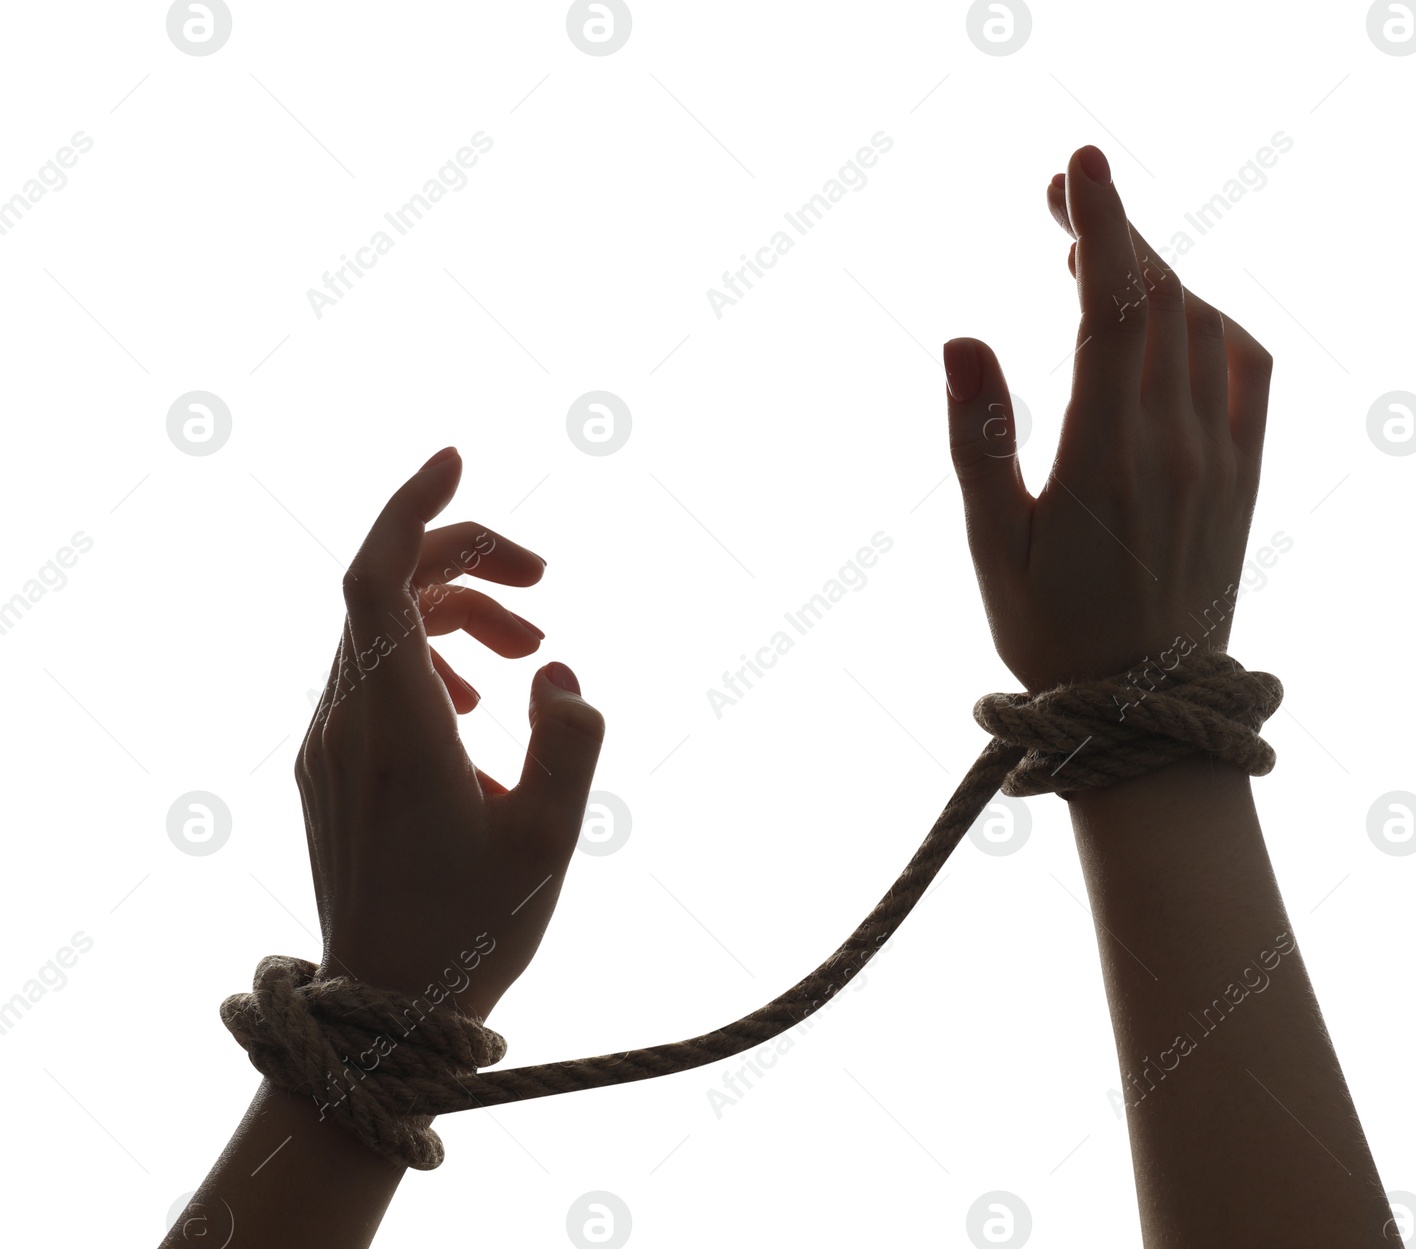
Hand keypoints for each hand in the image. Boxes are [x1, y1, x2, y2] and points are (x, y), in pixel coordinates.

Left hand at [297, 446, 605, 1021]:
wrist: (387, 1011)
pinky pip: (372, 677)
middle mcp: (345, 724)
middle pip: (384, 591)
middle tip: (545, 583)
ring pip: (379, 633)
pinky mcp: (330, 771)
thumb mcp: (554, 836)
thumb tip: (555, 674)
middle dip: (465, 563)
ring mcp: (328, 747)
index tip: (458, 459)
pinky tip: (481, 702)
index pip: (376, 580)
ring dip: (456, 615)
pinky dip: (430, 658)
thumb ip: (571, 735)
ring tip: (533, 652)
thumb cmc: (472, 930)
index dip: (413, 509)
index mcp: (396, 728)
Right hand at [943, 144, 1272, 693]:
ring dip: (1154, 272)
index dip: (1103, 223)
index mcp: (1109, 455)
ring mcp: (1222, 455)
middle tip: (1062, 195)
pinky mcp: (1244, 474)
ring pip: (1200, 323)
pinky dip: (1208, 319)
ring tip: (1095, 255)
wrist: (1149, 713)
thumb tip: (961, 339)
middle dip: (1115, 230)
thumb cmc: (1052, 635)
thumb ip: (979, 439)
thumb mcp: (993, 546)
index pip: (1116, 306)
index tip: (1079, 166)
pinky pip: (1246, 367)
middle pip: (1161, 296)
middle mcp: (1178, 443)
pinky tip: (1171, 317)